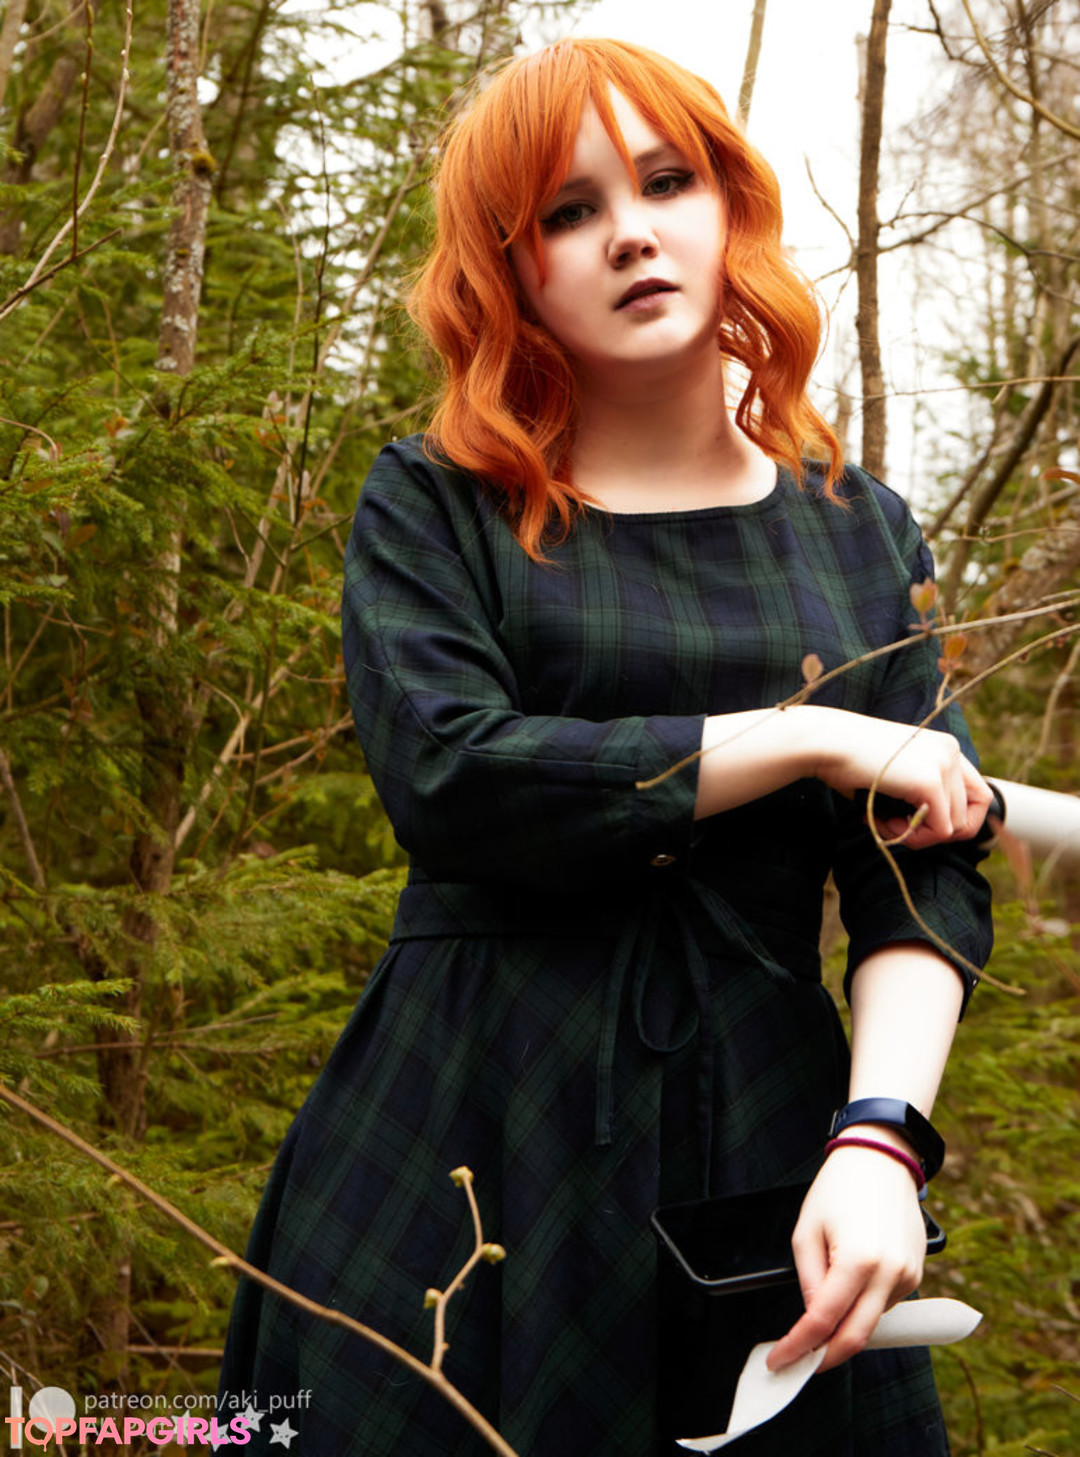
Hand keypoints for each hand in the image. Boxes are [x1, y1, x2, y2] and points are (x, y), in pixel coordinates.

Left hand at [766, 1145, 925, 1372]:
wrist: (881, 1159)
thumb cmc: (839, 1188)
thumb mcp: (807, 1231)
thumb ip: (808, 1280)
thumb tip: (811, 1320)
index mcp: (858, 1261)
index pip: (823, 1322)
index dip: (797, 1346)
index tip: (779, 1359)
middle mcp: (889, 1274)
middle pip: (855, 1338)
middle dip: (823, 1356)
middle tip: (798, 1362)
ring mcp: (908, 1276)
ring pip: (870, 1322)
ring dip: (844, 1326)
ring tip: (821, 1308)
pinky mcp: (916, 1274)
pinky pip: (884, 1304)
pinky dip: (863, 1305)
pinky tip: (851, 1279)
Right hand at [811, 711, 991, 849]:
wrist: (826, 742)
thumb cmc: (849, 760)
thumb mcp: (896, 771)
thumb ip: (921, 790)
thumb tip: (940, 829)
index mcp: (945, 747)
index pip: (978, 794)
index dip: (956, 820)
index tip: (920, 824)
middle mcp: (951, 751)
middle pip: (971, 814)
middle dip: (935, 832)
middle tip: (898, 827)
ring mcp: (943, 764)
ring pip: (956, 826)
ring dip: (919, 836)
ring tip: (885, 823)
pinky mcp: (930, 781)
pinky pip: (940, 830)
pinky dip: (914, 837)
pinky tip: (884, 822)